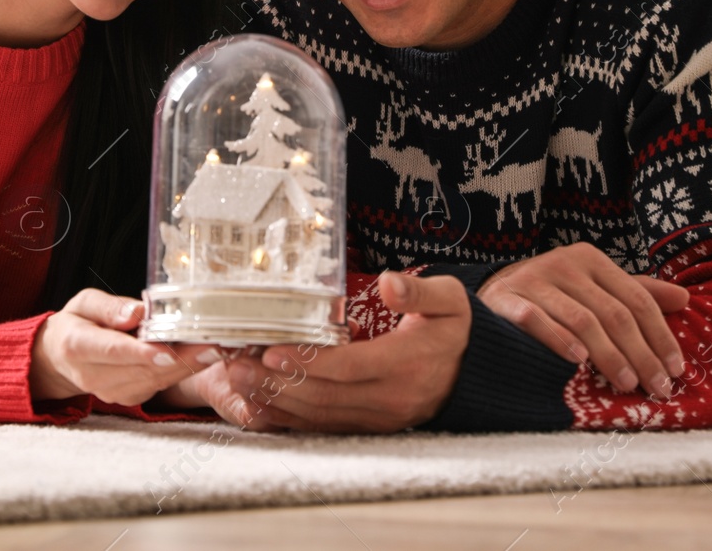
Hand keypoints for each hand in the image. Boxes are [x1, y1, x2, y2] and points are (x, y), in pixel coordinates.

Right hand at [30, 289, 217, 406]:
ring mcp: (111, 392)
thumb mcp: (84, 303)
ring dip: (188, 367)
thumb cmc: (77, 323)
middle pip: (142, 370)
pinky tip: (202, 357)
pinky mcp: (128, 398)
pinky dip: (181, 372)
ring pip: (155, 381)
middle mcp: (94, 376)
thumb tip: (137, 313)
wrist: (60, 358)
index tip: (168, 351)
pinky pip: (158, 385)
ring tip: (216, 348)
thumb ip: (110, 308)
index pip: (114, 351)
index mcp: (78, 347)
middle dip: (181, 359)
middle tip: (214, 344)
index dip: (142, 353)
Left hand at [193, 271, 471, 433]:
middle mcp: (392, 398)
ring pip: (320, 414)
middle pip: (325, 394)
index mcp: (407, 364)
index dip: (310, 362)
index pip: (350, 367)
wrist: (474, 372)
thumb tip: (390, 283)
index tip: (273, 351)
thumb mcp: (449, 300)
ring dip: (276, 400)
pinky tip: (261, 406)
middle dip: (277, 381)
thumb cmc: (453, 328)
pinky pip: (325, 427)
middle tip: (237, 366)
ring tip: (238, 381)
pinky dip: (290, 418)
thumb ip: (419, 292)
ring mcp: (380, 418)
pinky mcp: (371, 426)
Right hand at [477, 243, 688, 398]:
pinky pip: (536, 320)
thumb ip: (636, 294)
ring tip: (626, 384)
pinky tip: (577, 362)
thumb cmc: (555, 296)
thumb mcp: (595, 288)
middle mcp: (564, 264)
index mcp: (590, 260)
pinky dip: (559, 340)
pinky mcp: (506, 298)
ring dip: (608, 355)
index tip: (675, 370)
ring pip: (581, 320)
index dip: (660, 335)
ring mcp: (533, 280)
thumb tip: (684, 299)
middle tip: (656, 388)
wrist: (493, 291)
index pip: (636, 298)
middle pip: (613, 313)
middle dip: (640, 354)